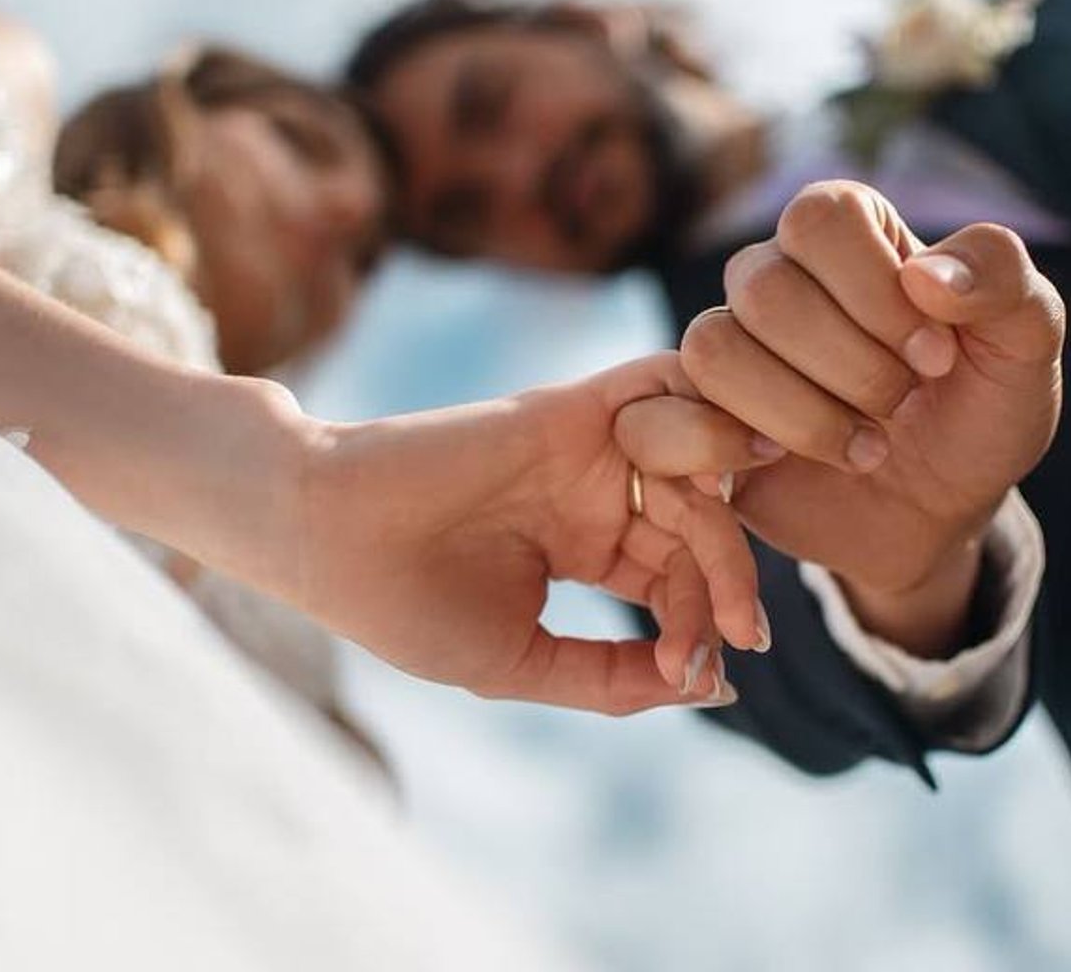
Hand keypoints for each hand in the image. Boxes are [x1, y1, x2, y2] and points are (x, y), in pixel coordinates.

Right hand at [244, 353, 765, 715]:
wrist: (327, 535)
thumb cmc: (405, 604)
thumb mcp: (520, 663)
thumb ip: (610, 675)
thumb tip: (711, 685)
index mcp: (588, 546)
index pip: (680, 575)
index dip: (706, 620)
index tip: (704, 669)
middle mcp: (596, 490)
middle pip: (699, 519)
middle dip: (732, 578)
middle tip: (742, 630)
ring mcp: (586, 447)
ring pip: (695, 460)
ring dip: (730, 513)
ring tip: (736, 582)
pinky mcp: (569, 409)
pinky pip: (658, 385)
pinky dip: (701, 408)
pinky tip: (725, 466)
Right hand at [624, 185, 1062, 654]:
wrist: (943, 515)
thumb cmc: (979, 414)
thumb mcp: (1026, 349)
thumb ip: (1005, 287)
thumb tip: (927, 275)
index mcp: (847, 231)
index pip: (821, 218)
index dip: (877, 293)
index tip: (936, 355)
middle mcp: (776, 273)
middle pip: (766, 287)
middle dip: (853, 367)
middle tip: (902, 405)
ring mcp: (731, 344)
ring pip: (714, 347)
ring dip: (803, 416)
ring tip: (865, 448)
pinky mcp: (696, 417)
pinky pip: (660, 412)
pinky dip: (728, 446)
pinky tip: (784, 464)